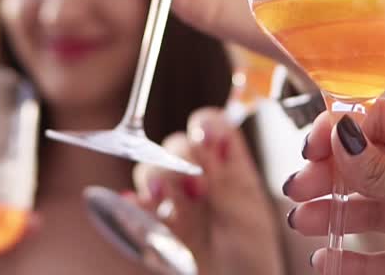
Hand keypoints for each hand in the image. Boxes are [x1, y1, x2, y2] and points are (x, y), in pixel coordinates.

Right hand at [133, 108, 283, 274]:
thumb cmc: (253, 259)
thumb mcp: (249, 218)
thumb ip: (227, 182)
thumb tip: (208, 142)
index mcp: (228, 167)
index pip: (211, 127)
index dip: (204, 126)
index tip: (205, 138)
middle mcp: (197, 177)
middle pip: (175, 145)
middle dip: (180, 157)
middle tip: (197, 186)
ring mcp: (174, 200)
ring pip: (151, 169)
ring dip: (156, 177)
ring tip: (165, 201)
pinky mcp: (153, 224)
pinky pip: (134, 206)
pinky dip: (131, 203)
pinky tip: (133, 205)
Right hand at [283, 100, 384, 274]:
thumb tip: (340, 134)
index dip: (347, 130)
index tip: (311, 145)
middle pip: (374, 166)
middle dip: (334, 175)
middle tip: (299, 188)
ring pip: (374, 211)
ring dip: (336, 215)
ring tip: (305, 224)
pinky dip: (353, 259)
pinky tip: (327, 260)